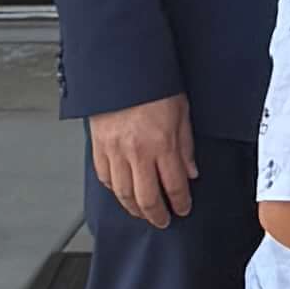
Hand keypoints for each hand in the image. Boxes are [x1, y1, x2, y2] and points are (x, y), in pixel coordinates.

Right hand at [88, 96, 193, 223]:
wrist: (122, 67)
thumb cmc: (153, 84)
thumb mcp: (182, 112)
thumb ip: (186, 146)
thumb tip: (191, 172)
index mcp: (161, 144)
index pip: (174, 186)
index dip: (180, 203)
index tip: (183, 208)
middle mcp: (137, 152)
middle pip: (147, 198)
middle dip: (157, 215)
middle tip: (163, 221)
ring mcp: (114, 151)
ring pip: (123, 193)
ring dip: (134, 208)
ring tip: (143, 213)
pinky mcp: (98, 147)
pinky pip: (105, 177)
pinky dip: (114, 190)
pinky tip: (122, 193)